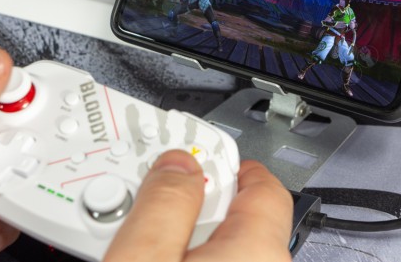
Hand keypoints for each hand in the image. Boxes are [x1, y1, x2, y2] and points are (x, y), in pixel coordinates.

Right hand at [104, 151, 293, 261]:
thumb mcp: (142, 261)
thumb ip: (163, 205)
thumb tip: (175, 165)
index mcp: (258, 252)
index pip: (258, 179)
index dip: (218, 157)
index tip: (185, 149)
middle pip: (238, 213)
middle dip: (193, 198)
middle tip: (150, 200)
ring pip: (223, 244)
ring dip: (185, 234)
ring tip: (143, 241)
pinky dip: (190, 256)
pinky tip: (159, 259)